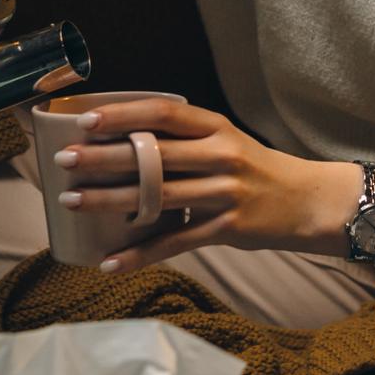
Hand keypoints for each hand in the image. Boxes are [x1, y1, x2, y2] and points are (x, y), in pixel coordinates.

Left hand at [50, 97, 366, 273]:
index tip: (85, 120)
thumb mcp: (227, 142)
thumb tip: (124, 141)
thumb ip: (185, 141)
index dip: (123, 114)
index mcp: (217, 127)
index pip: (163, 113)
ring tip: (72, 201)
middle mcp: (221, 154)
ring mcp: (225, 192)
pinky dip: (140, 254)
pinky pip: (175, 242)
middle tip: (64, 160)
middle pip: (153, 154)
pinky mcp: (228, 227)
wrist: (310, 202)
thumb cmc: (257, 171)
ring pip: (157, 197)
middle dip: (103, 157)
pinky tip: (110, 262)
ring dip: (109, 201)